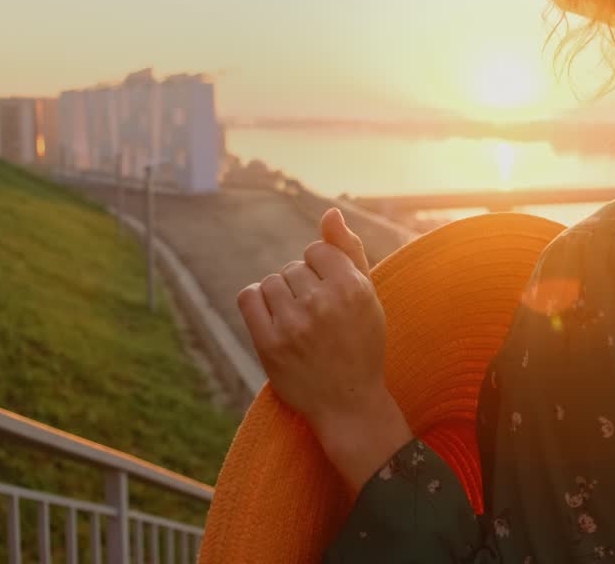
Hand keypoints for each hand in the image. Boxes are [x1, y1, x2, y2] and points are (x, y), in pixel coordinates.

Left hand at [237, 207, 412, 493]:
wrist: (349, 403)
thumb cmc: (360, 343)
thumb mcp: (367, 296)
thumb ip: (349, 251)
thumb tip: (329, 211)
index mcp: (353, 288)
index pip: (317, 250)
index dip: (321, 269)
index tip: (329, 293)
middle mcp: (324, 303)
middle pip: (293, 267)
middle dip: (301, 286)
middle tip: (316, 316)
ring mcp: (294, 324)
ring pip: (271, 282)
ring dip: (280, 297)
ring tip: (298, 321)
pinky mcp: (269, 344)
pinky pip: (248, 298)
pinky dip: (257, 303)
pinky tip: (273, 319)